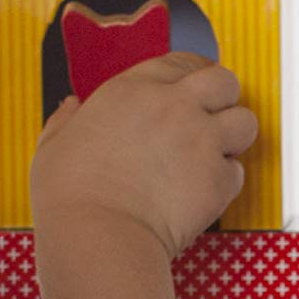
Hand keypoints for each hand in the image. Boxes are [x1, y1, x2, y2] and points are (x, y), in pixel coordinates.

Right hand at [30, 53, 256, 257]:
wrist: (97, 236)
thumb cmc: (70, 196)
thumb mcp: (53, 145)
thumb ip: (66, 119)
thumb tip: (71, 106)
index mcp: (134, 90)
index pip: (181, 62)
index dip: (191, 75)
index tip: (190, 90)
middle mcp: (175, 107)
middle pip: (225, 81)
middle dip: (223, 98)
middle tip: (211, 119)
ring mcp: (202, 142)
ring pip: (245, 122)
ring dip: (233, 138)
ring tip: (212, 156)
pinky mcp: (218, 180)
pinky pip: (237, 172)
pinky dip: (224, 182)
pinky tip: (200, 195)